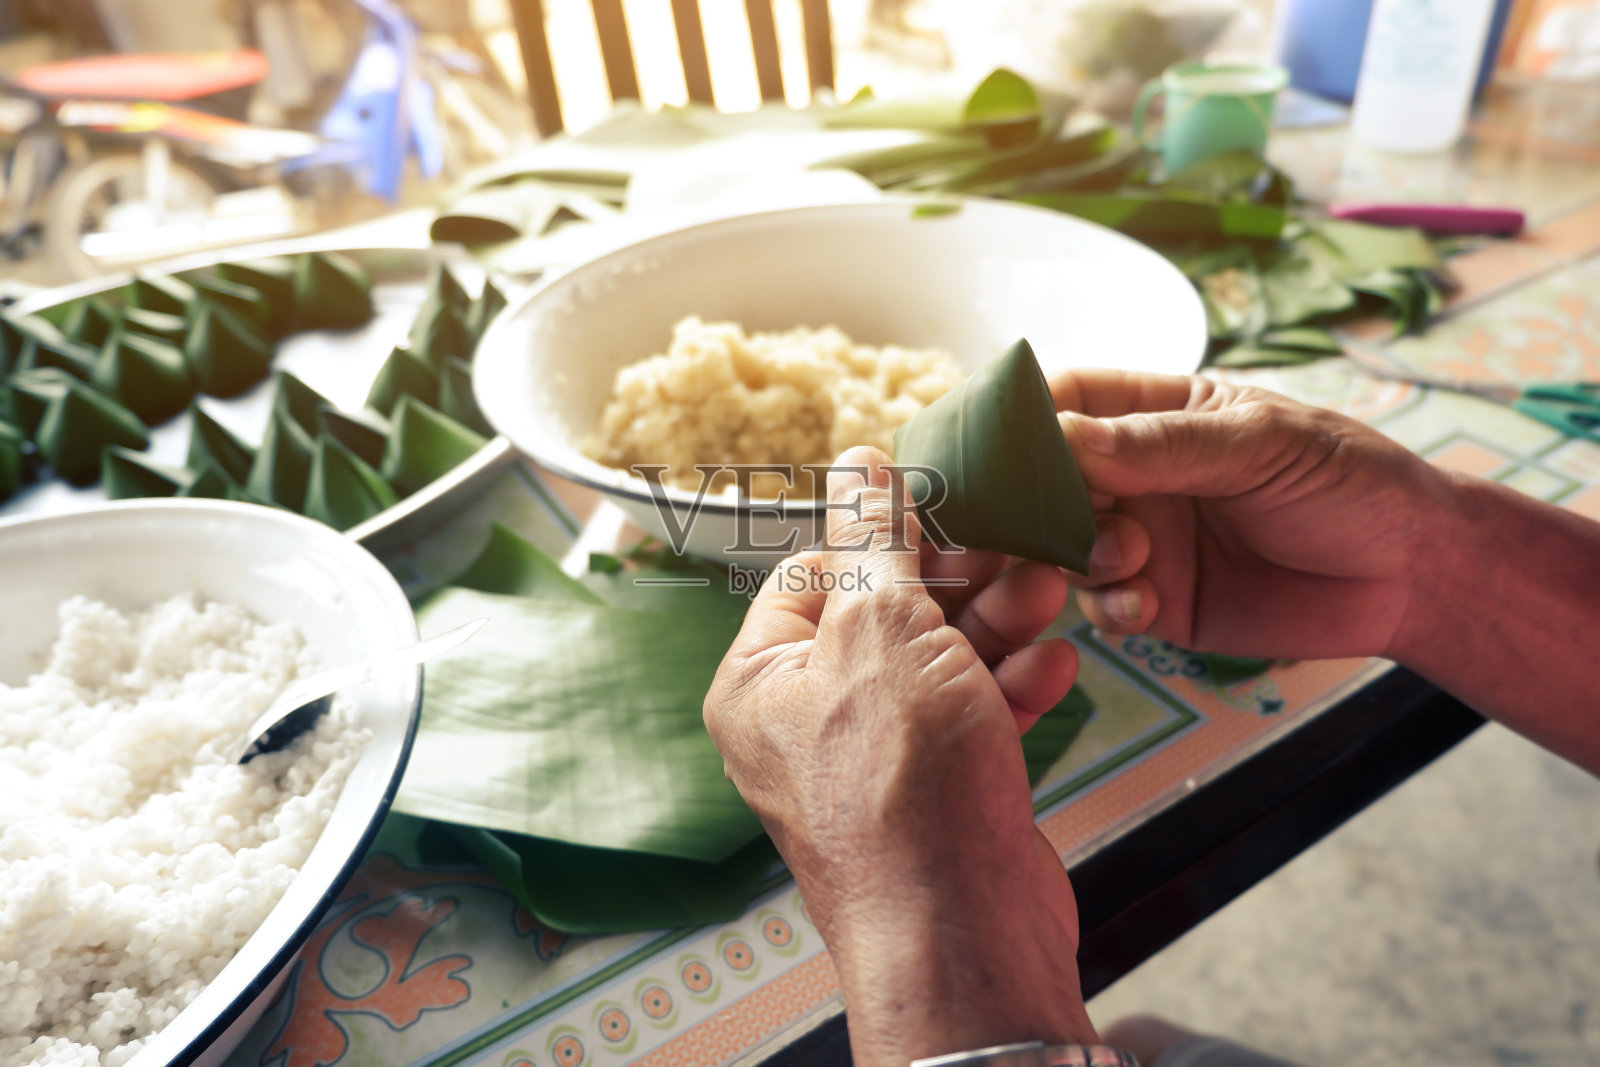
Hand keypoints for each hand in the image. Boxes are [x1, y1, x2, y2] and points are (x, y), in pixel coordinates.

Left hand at [704, 446, 1098, 1066]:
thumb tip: (858, 461)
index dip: (882, 531)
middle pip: (885, 614)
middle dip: (959, 578)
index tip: (944, 499)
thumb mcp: (883, 627)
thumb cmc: (902, 788)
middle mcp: (806, 723)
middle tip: (1015, 543)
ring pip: (937, 664)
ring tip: (1049, 589)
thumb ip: (875, 537)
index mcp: (760, 682)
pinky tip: (1056, 663)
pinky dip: (1011, 688)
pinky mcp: (937, 794)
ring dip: (998, 624)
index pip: (813, 572)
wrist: (961, 933)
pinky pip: (971, 718)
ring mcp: (875, 763)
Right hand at [1051, 370, 1450, 660]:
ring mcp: (1145, 541)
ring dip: (1080, 555)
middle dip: (1038, 500)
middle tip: (1043, 518)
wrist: (1411, 574)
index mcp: (1159, 414)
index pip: (1069, 400)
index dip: (1025, 415)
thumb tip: (1064, 437)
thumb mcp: (1260, 444)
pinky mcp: (1160, 604)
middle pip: (1050, 480)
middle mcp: (1139, 477)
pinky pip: (1104, 607)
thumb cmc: (1349, 481)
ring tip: (1132, 558)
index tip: (998, 441)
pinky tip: (1145, 606)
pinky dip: (1110, 608)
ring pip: (1066, 548)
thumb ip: (1162, 446)